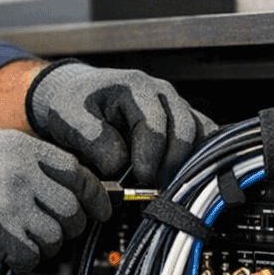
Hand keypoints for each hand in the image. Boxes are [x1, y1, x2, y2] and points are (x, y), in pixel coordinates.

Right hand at [0, 130, 110, 273]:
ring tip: (27, 241)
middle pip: (72, 211)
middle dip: (71, 227)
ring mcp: (10, 204)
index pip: (79, 175)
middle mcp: (22, 174)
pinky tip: (10, 253)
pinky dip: (24, 260)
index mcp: (26, 151)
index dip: (95, 198)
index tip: (99, 210)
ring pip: (54, 238)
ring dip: (46, 246)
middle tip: (58, 230)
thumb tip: (74, 188)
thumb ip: (35, 164)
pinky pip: (30, 256)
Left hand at [26, 60, 216, 185]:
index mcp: (135, 87)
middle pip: (185, 131)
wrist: (77, 96)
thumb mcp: (69, 119)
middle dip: (171, 165)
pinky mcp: (183, 121)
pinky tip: (176, 179)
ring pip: (200, 136)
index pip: (154, 125)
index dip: (150, 156)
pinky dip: (196, 161)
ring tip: (163, 187)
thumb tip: (120, 166)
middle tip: (154, 188)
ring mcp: (176, 106)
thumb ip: (93, 141)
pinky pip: (204, 139)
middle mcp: (162, 93)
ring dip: (185, 165)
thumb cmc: (73, 106)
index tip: (141, 178)